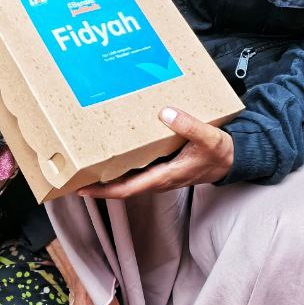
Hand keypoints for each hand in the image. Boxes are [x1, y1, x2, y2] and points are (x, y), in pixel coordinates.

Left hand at [79, 107, 232, 197]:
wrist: (231, 160)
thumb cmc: (219, 152)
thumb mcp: (209, 138)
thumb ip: (189, 126)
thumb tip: (165, 113)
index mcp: (165, 176)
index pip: (127, 189)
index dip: (103, 190)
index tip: (82, 187)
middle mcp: (157, 179)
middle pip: (120, 187)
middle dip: (97, 183)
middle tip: (72, 174)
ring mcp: (157, 175)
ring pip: (126, 179)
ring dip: (106, 175)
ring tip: (84, 163)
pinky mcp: (159, 168)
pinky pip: (134, 170)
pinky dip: (119, 165)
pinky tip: (110, 152)